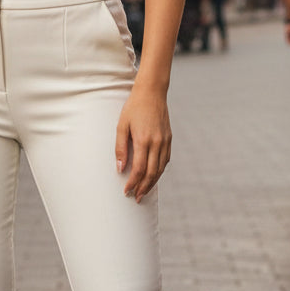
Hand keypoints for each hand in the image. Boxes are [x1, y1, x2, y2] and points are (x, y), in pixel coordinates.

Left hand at [115, 85, 171, 202]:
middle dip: (143, 187)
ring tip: (144, 191)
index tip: (126, 191)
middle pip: (151, 173)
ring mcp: (165, 141)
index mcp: (143, 140)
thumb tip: (120, 168)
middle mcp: (157, 143)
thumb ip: (120, 148)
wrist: (152, 92)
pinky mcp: (169, 138)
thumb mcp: (121, 126)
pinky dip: (159, 171)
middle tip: (136, 197)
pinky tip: (153, 176)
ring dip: (152, 182)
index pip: (139, 169)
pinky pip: (166, 160)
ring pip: (160, 169)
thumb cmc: (133, 108)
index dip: (133, 183)